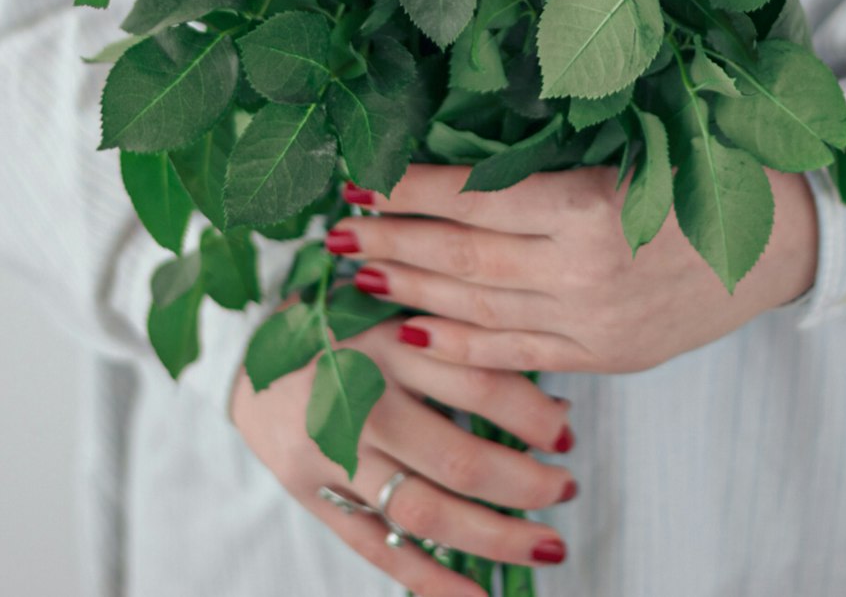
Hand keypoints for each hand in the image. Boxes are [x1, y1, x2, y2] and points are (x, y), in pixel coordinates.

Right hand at [230, 313, 576, 596]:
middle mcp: (361, 401)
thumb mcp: (399, 309)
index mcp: (388, 342)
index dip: (534, 416)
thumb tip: (553, 400)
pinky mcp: (315, 497)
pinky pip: (378, 549)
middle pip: (459, 460)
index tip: (568, 432)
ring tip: (547, 546)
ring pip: (426, 512)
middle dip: (527, 485)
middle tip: (567, 489)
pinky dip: (431, 581)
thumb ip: (462, 344)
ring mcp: (334, 457)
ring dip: (496, 538)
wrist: (245, 351)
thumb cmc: (343, 322)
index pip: (479, 385)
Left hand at [325, 165, 817, 374]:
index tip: (361, 178)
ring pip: (478, 311)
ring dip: (410, 291)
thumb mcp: (636, 143)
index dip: (409, 189)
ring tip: (358, 273)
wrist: (783, 240)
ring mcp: (591, 323)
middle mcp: (582, 271)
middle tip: (334, 230)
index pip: (473, 200)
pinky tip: (412, 333)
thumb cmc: (709, 169)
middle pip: (461, 259)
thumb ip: (553, 153)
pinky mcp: (603, 356)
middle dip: (391, 242)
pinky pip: (516, 356)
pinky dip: (459, 348)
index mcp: (589, 205)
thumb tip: (465, 141)